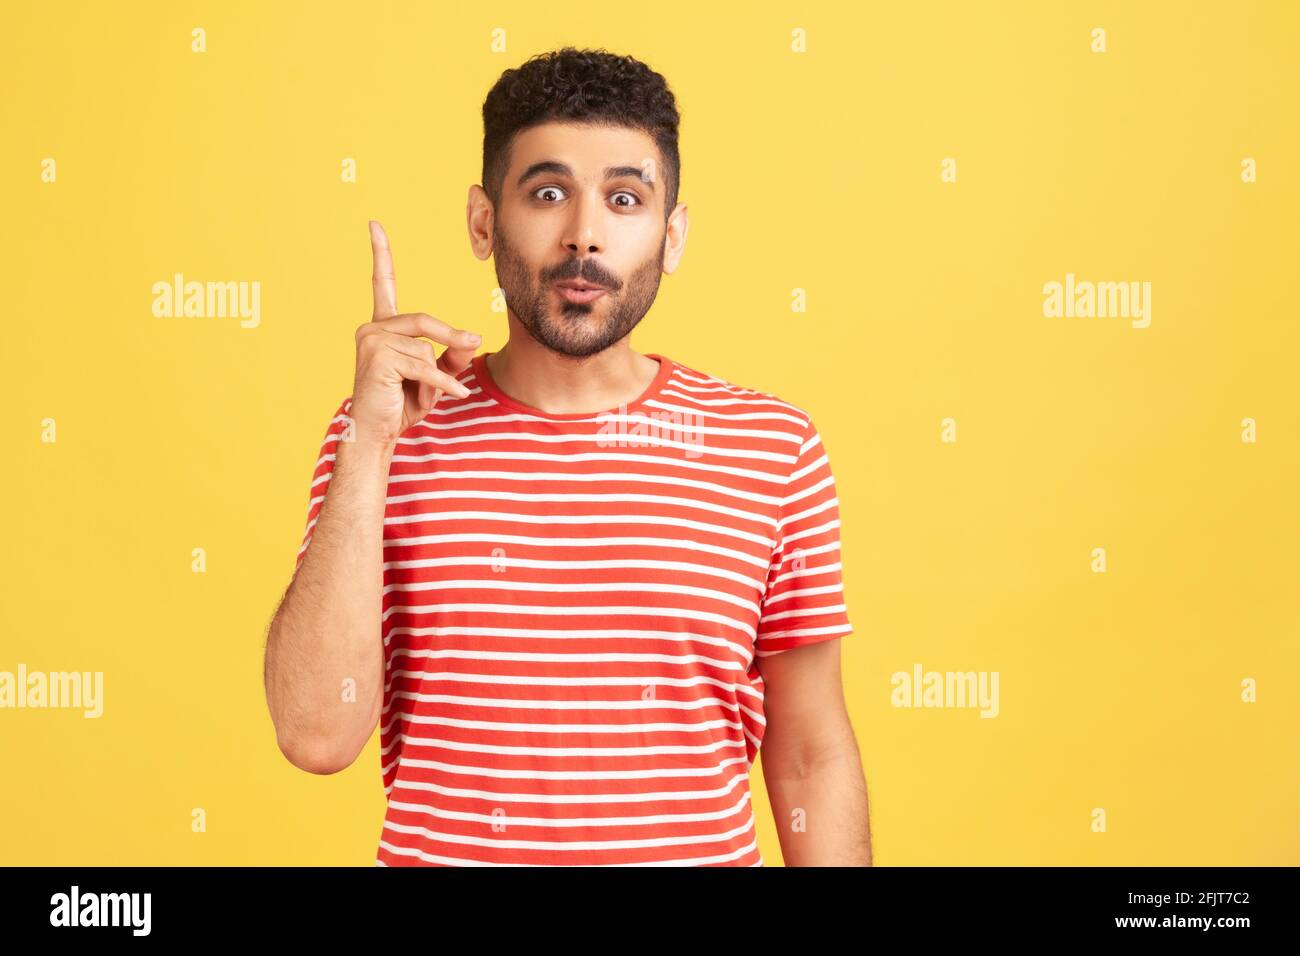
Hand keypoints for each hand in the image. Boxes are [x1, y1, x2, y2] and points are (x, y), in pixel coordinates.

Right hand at [347, 220, 480, 447]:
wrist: (376, 432)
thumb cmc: (401, 403)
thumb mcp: (434, 376)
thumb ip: (451, 355)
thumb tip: (472, 340)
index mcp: (381, 327)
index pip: (381, 284)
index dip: (380, 254)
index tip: (374, 224)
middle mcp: (372, 329)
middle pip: (424, 321)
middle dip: (451, 338)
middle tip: (475, 343)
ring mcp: (371, 341)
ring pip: (426, 349)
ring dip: (435, 376)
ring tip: (423, 395)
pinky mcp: (379, 358)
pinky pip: (425, 365)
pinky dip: (443, 382)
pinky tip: (455, 393)